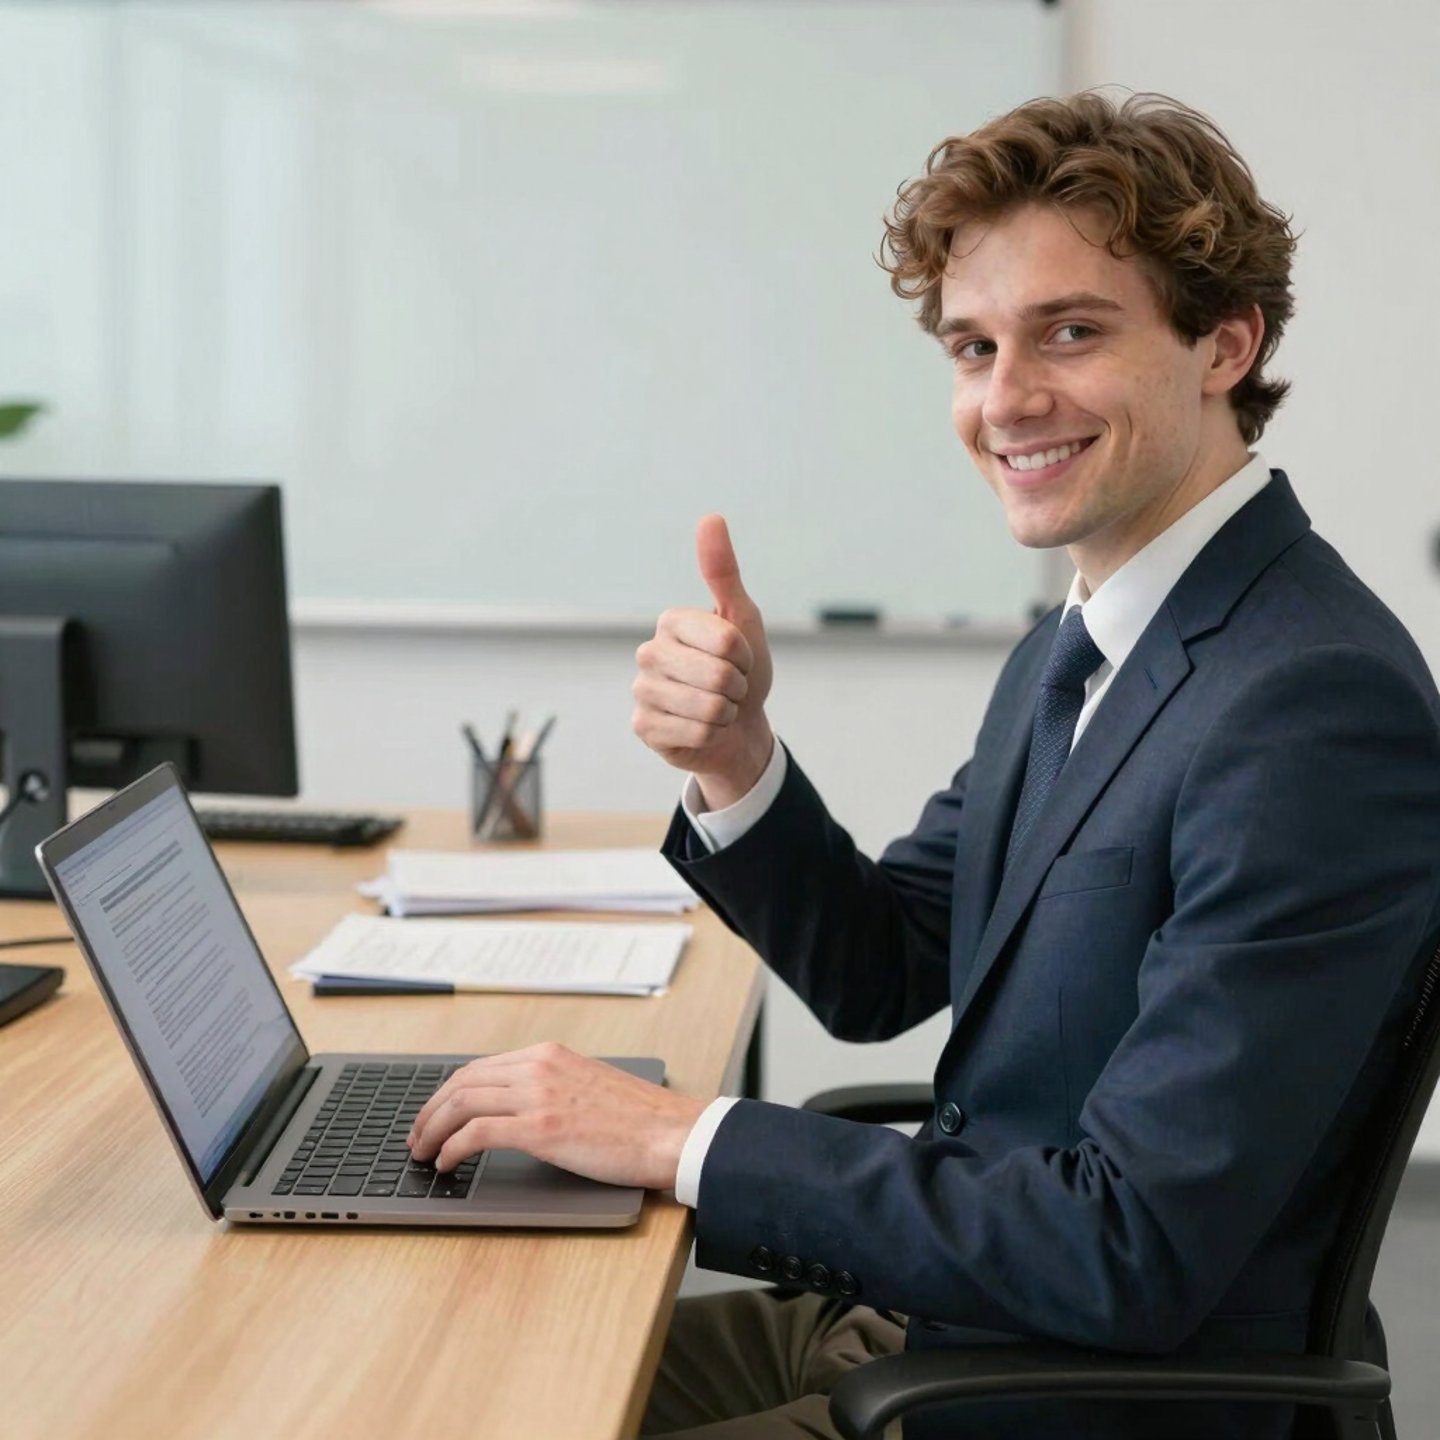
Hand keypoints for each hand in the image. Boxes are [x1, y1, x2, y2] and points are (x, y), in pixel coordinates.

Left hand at [405, 1042, 706, 1190]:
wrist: (671, 1132)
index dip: (447, 1093)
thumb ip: (551, 1088)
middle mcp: (538, 1066)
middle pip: (462, 1082)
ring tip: (424, 1153)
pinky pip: (477, 1132)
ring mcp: (538, 1094)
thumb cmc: (639, 1119)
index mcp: (549, 1054)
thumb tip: (515, 1110)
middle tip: (417, 1137)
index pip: (480, 1067)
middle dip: (430, 1111)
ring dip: (433, 1130)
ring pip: (462, 1103)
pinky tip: (448, 1163)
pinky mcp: (541, 1127)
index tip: (434, 1114)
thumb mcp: (587, 1085)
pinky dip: (453, 1148)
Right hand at [632, 514, 774, 808]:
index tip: (739, 658)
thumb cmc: (741, 671)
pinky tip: (701, 730)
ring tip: (717, 708)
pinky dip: (710, 735)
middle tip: (729, 688)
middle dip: (737, 688)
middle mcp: (648, 652)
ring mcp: (642, 691)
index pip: (726, 640)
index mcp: (672, 621)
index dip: (745, 656)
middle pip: (717, 675)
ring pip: (707, 708)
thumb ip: (724, 572)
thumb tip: (711, 517)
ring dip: (725, 713)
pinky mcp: (643, 726)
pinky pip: (695, 733)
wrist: (737, 727)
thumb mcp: (742, 619)